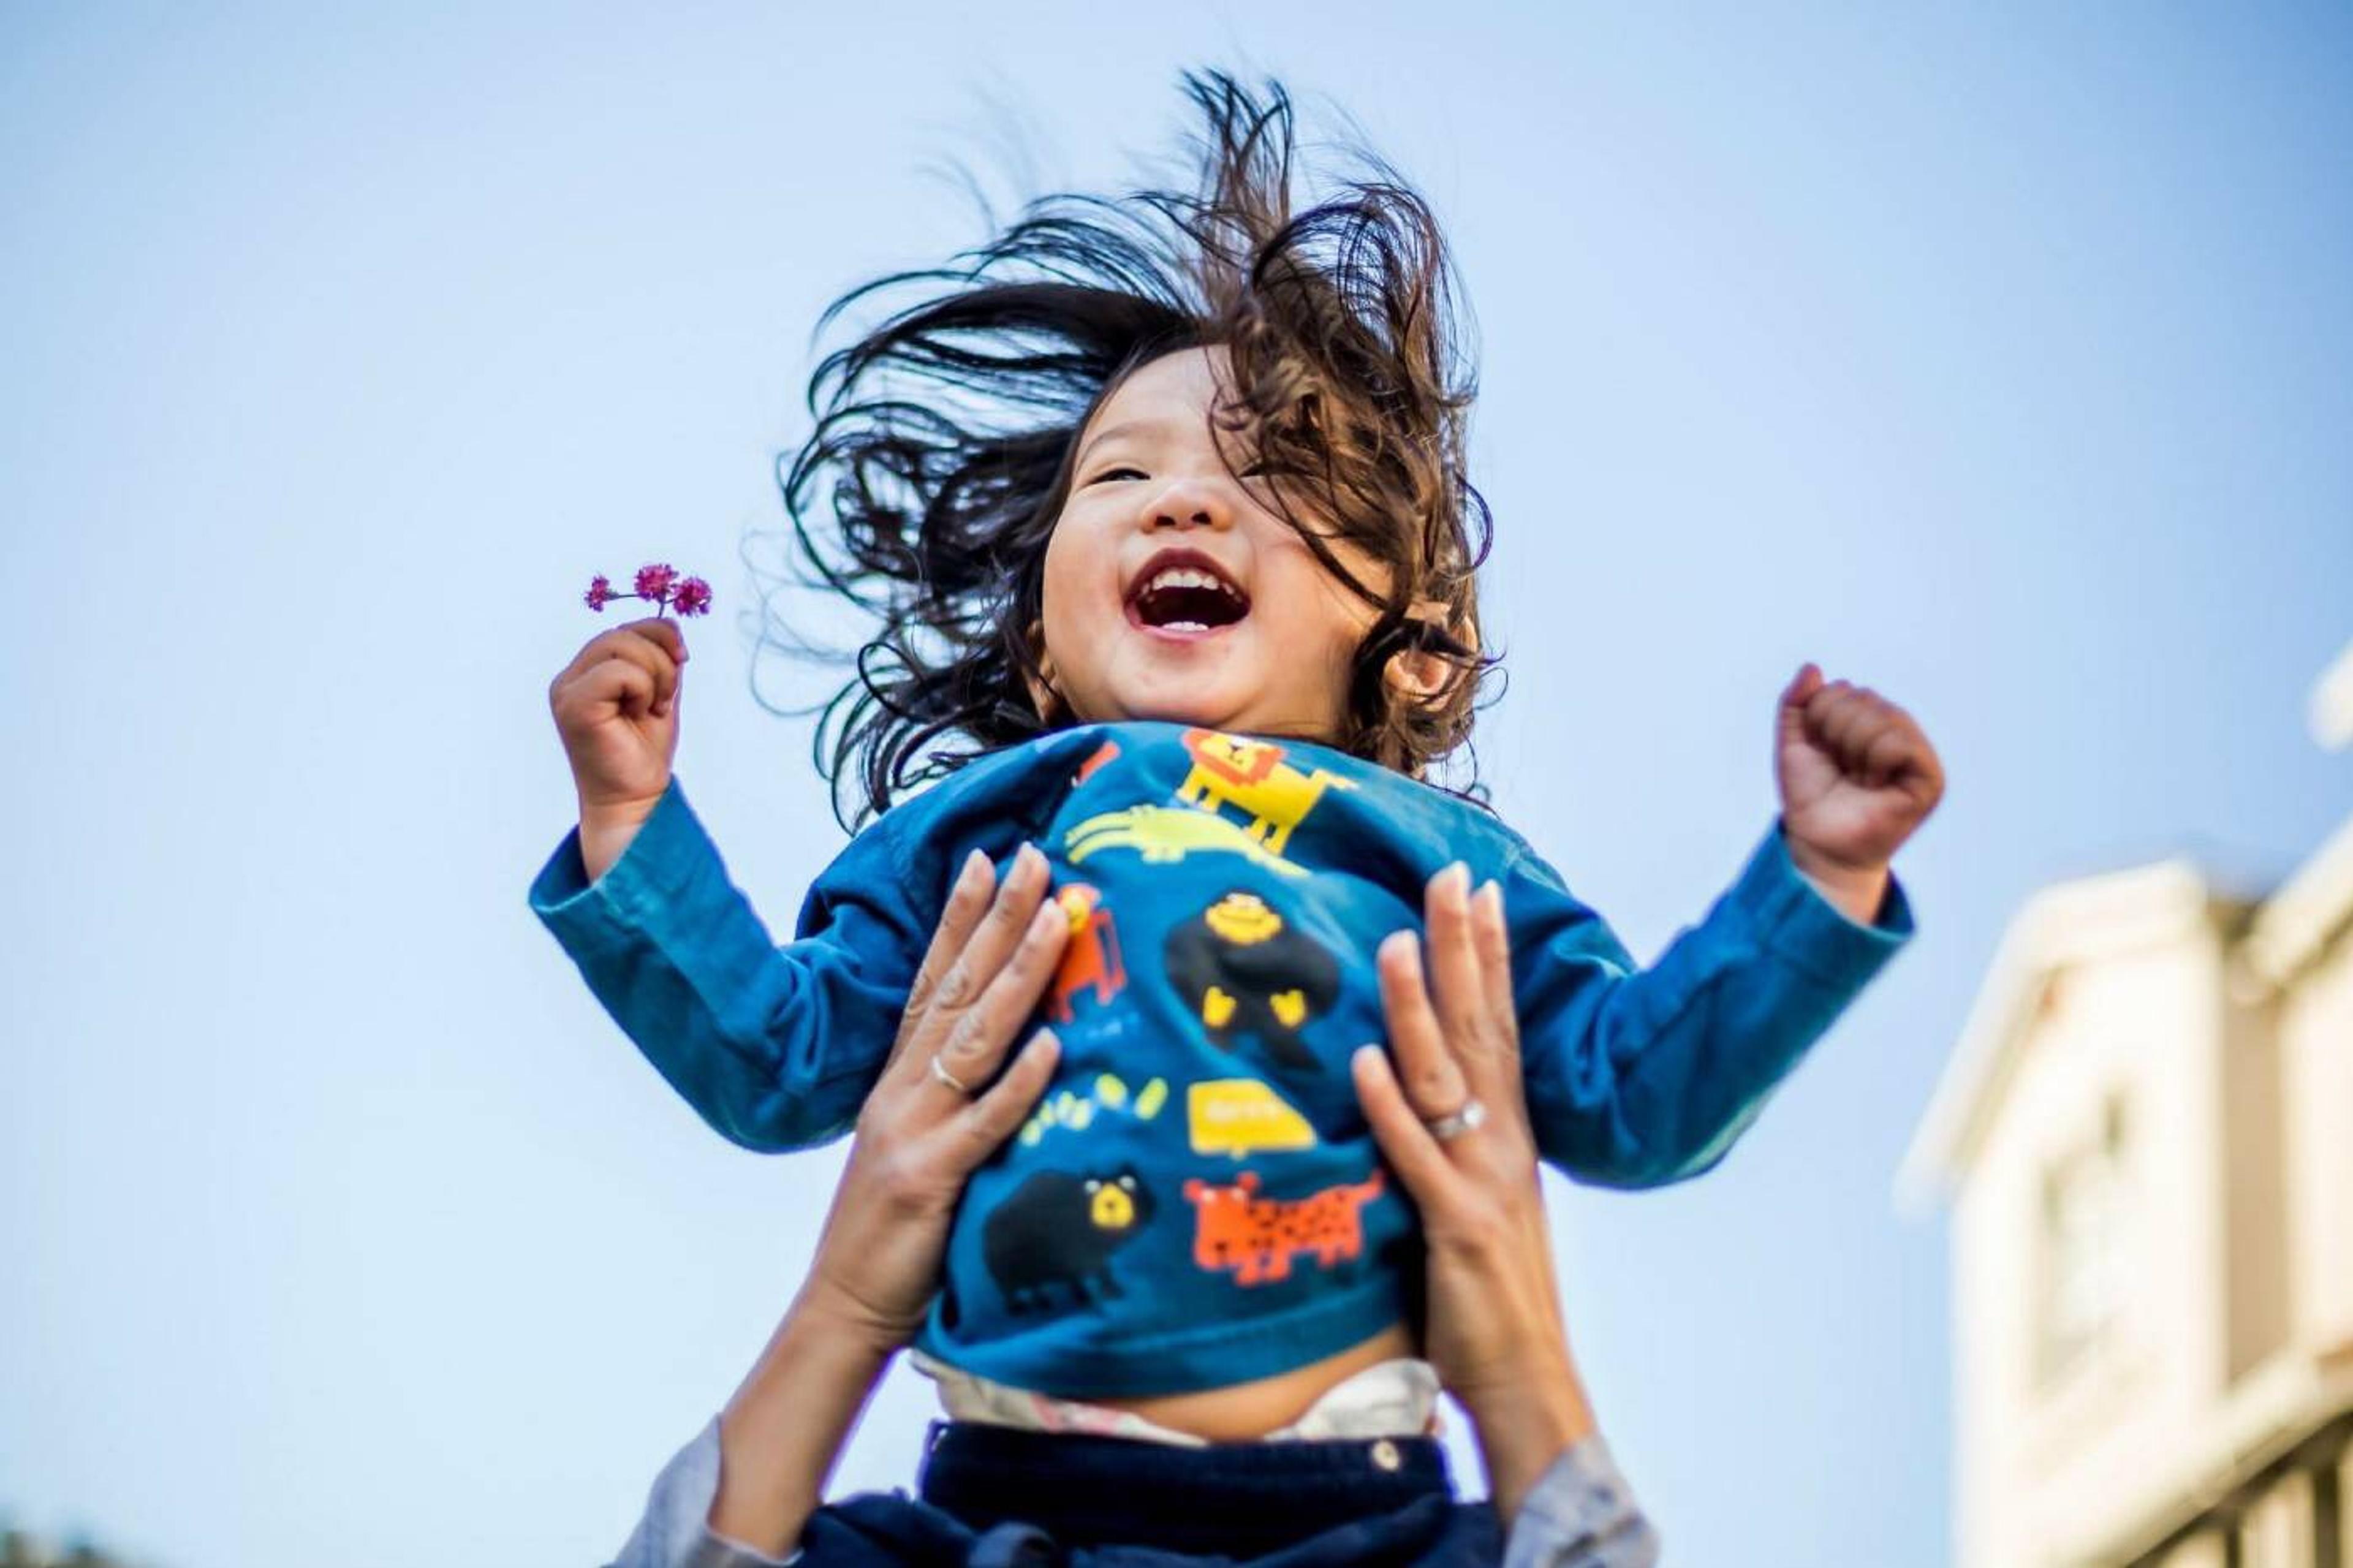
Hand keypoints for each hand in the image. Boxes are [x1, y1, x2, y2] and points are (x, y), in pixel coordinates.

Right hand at [546, 618, 688, 875]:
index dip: (661, 636)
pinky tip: (638, 714)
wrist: (635, 799)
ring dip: (655, 676)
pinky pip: (617, 671)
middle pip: (623, 632)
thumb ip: (660, 659)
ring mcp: (567, 691)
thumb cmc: (644, 752)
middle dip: (661, 660)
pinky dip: (642, 689)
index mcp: (587, 671)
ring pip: (621, 645)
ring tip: (652, 708)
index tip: (680, 663)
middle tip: (663, 700)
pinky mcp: (573, 705)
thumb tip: (672, 626)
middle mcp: (571, 677)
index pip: (625, 627)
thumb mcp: (660, 692)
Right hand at [798, 842, 1069, 1353]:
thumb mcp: (919, 1144)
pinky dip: (1019, 1080)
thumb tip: (1010, 1050)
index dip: (959, 917)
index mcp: (900, 1078)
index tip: (988, 857)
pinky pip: (985, 1122)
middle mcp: (903, 1089)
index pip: (932, 979)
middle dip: (998, 918)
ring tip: (1059, 918)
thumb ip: (954, 1097)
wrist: (844, 1309)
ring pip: (975, 1036)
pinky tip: (1055, 1043)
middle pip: (956, 988)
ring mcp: (914, 1130)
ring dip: (1020, 973)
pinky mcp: (931, 1179)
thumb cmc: (895, 1231)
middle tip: (1037, 858)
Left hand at [1351, 864, 1593, 1522]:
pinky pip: (1417, 1154)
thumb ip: (1457, 1147)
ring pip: (1448, 1075)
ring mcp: (1484, 1180)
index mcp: (1511, 1134)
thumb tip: (1420, 1095)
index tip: (1478, 890)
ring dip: (1419, 1006)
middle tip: (1448, 875)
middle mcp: (1505, 1143)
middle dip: (1464, 948)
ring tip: (1394, 940)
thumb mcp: (1480, 1202)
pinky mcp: (1457, 1225)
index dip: (1491, 956)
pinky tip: (1365, 1060)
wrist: (1528, 1380)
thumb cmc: (1492, 1296)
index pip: (1503, 1026)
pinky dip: (1390, 1105)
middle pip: (1483, 1027)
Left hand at [1774, 663, 1943, 921]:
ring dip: (1853, 751)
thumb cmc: (1809, 798)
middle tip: (1842, 770)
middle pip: (1860, 698)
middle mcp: (1896, 730)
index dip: (1819, 722)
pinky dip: (1876, 761)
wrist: (1817, 843)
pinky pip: (1899, 743)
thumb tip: (1813, 668)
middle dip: (1835, 735)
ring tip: (1858, 779)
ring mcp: (1916, 752)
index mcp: (1867, 720)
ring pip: (1880, 716)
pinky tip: (1874, 784)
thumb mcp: (1793, 745)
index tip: (1824, 754)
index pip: (1840, 690)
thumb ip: (1796, 704)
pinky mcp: (1930, 777)